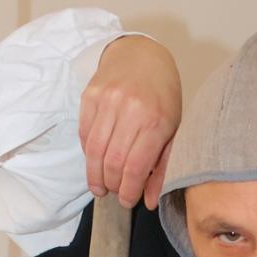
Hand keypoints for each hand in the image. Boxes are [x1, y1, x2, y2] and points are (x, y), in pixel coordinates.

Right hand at [80, 35, 181, 209]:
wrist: (142, 55)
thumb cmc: (162, 97)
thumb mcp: (172, 131)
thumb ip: (161, 168)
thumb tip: (149, 202)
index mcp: (156, 122)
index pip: (134, 168)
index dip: (127, 191)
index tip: (126, 201)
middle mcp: (131, 110)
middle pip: (112, 163)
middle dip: (112, 185)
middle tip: (114, 192)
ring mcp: (108, 100)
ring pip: (94, 151)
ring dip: (95, 175)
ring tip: (100, 186)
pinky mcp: (90, 95)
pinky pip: (84, 134)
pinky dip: (88, 154)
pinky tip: (96, 161)